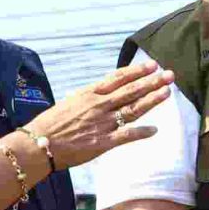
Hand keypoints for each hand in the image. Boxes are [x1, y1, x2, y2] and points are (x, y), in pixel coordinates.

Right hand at [20, 60, 176, 170]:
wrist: (38, 144)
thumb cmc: (49, 125)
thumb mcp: (67, 104)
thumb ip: (84, 99)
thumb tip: (92, 94)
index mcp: (90, 94)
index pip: (118, 78)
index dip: (137, 71)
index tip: (152, 65)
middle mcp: (99, 105)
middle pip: (131, 91)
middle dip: (152, 82)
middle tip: (169, 75)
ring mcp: (102, 123)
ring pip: (133, 109)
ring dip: (152, 100)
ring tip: (167, 93)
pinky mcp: (103, 142)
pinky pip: (127, 136)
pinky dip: (142, 132)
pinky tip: (155, 130)